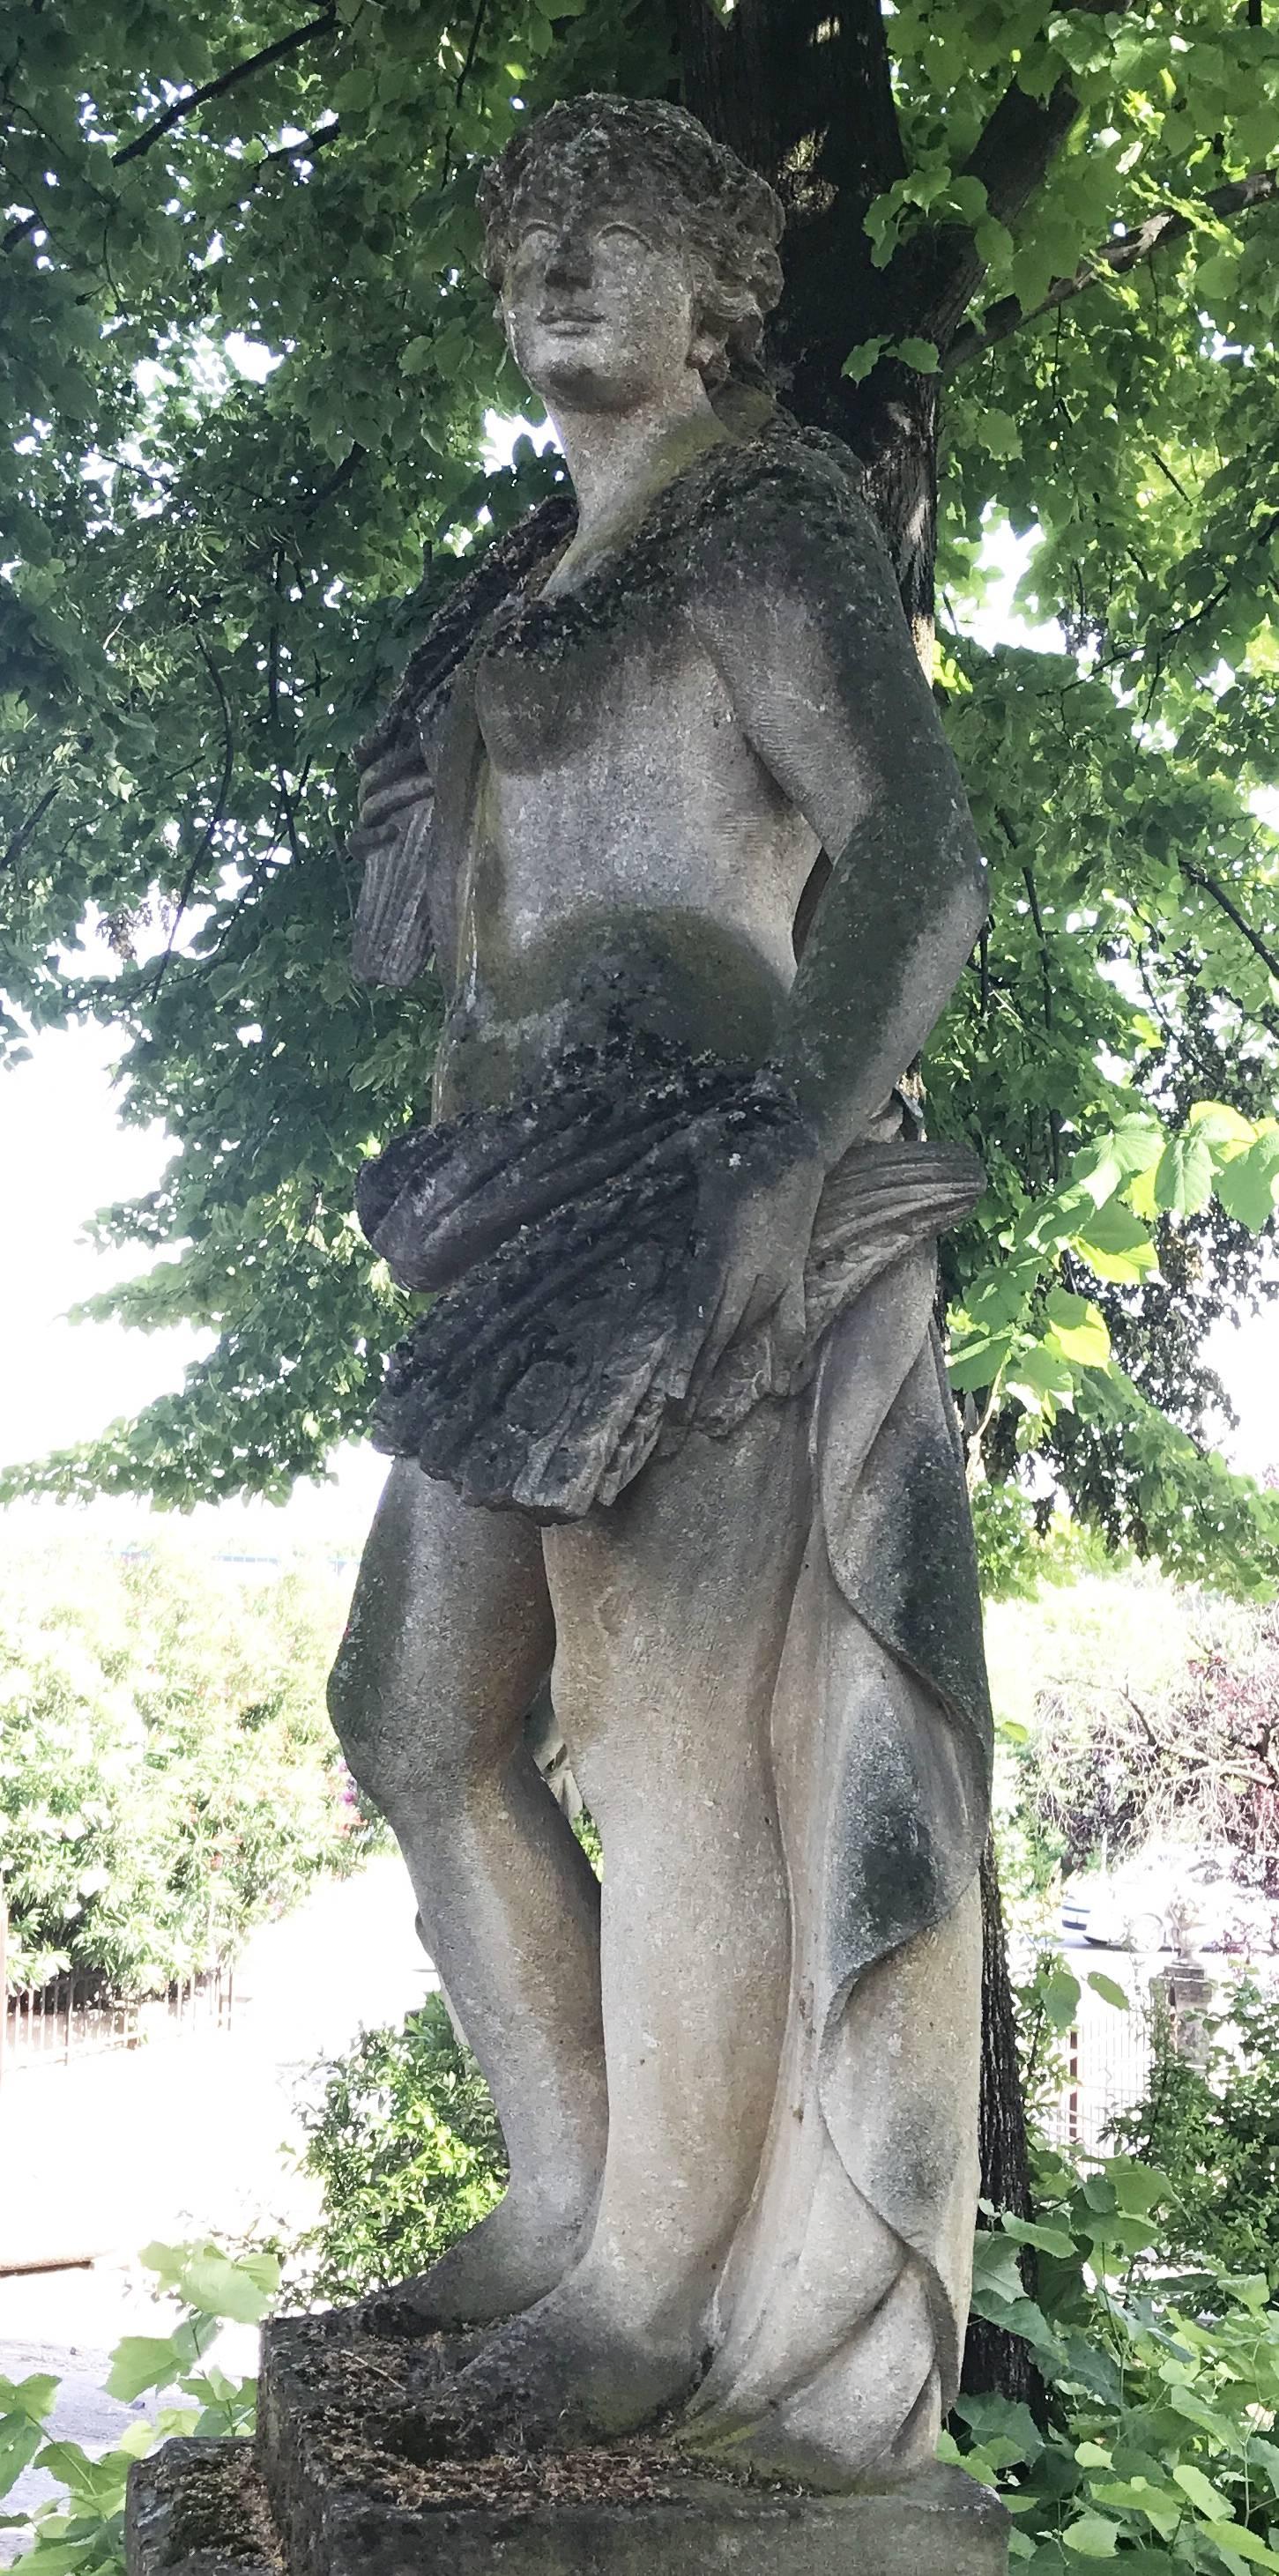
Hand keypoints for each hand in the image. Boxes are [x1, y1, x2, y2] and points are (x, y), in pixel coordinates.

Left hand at [682, 1119, 824, 1398]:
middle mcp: (750, 1272)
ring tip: (699, 1414)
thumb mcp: (696, 1152)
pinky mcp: (793, 1274)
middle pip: (719, 1335)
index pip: (701, 1312)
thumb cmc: (736, 1146)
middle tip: (674, 1423)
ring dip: (722, 1370)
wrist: (794, 1141)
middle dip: (696, 1380)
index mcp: (723, 1248)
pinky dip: (787, 1353)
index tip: (674, 1391)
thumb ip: (669, 1159)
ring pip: (744, 1331)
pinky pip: (793, 1321)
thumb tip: (645, 1157)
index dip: (688, 1353)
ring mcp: (775, 1276)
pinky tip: (785, 1388)